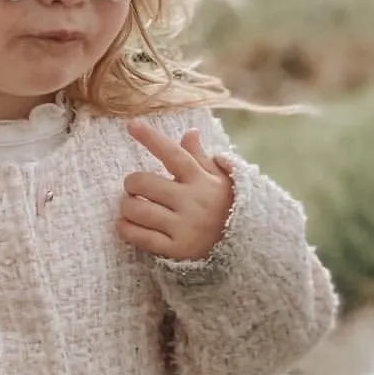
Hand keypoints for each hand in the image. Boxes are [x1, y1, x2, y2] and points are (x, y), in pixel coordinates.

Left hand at [119, 120, 234, 261]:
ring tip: (131, 205)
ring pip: (138, 211)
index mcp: (201, 180)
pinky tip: (126, 224)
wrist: (247, 246)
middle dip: (132, 182)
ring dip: (127, 206)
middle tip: (133, 186)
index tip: (132, 124)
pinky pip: (140, 237)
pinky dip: (126, 229)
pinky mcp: (176, 249)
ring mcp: (184, 227)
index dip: (151, 138)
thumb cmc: (228, 206)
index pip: (173, 154)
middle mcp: (192, 202)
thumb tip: (189, 132)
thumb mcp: (221, 179)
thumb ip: (200, 157)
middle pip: (145, 183)